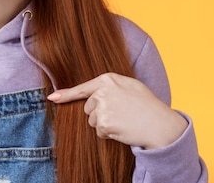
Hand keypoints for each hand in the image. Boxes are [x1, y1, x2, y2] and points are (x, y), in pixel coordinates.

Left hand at [47, 72, 186, 148]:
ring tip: (124, 120)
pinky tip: (123, 128)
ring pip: (92, 121)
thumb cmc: (147, 105)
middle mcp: (102, 91)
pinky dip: (109, 134)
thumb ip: (110, 86)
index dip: (65, 94)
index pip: (82, 88)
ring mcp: (101, 107)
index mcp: (108, 79)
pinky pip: (99, 132)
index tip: (52, 98)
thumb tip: (92, 93)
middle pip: (88, 108)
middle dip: (101, 114)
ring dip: (105, 124)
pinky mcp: (103, 122)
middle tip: (121, 114)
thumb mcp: (130, 86)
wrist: (160, 124)